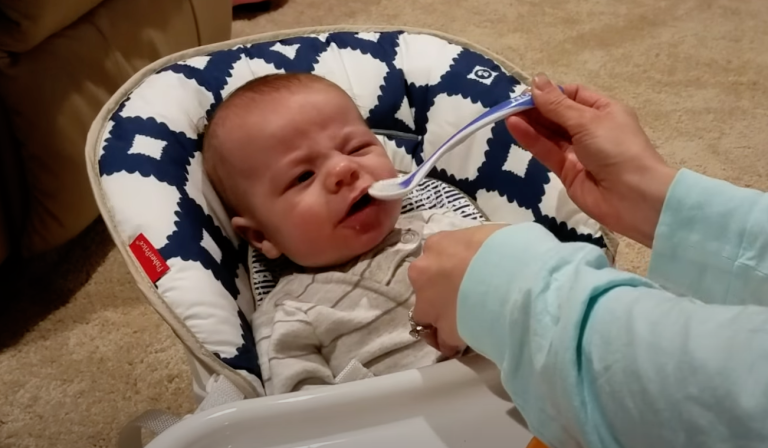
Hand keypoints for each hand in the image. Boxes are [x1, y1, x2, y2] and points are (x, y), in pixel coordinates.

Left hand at [409, 224, 508, 356]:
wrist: (515, 278)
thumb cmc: (508, 248)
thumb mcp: (488, 235)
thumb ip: (475, 246)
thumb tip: (484, 254)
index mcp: (438, 245)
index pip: (435, 257)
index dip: (449, 269)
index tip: (464, 275)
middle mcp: (424, 273)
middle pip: (425, 286)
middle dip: (440, 294)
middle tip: (465, 299)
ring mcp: (430, 305)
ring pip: (426, 317)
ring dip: (441, 320)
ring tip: (465, 325)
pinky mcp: (444, 331)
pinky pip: (444, 341)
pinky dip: (453, 342)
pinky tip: (469, 340)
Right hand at [506, 74, 677, 247]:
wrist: (633, 197)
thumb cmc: (617, 149)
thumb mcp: (587, 120)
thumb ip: (557, 105)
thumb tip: (536, 80)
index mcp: (605, 111)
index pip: (573, 95)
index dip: (551, 92)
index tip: (528, 91)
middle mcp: (592, 129)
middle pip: (558, 114)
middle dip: (537, 108)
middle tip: (510, 103)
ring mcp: (579, 152)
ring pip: (550, 133)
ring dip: (530, 123)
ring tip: (506, 113)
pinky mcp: (567, 172)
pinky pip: (547, 152)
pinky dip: (531, 140)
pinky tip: (514, 127)